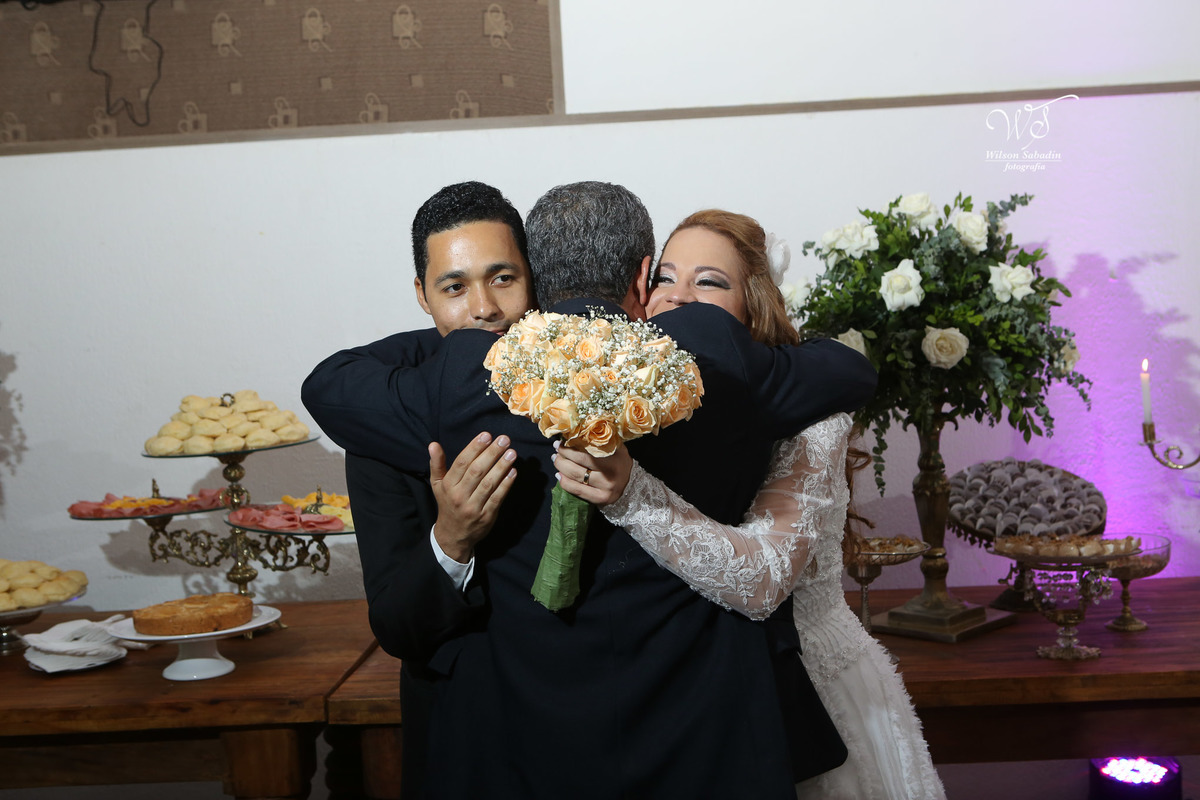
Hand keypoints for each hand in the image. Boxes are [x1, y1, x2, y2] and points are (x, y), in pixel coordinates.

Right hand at [430, 433, 516, 562]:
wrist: (453, 535)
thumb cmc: (447, 503)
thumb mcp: (437, 484)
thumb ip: (437, 464)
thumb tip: (433, 444)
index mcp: (448, 485)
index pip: (462, 462)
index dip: (474, 448)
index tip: (486, 435)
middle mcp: (459, 495)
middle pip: (477, 471)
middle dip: (492, 453)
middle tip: (504, 440)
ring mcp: (473, 507)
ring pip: (488, 484)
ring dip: (501, 467)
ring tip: (511, 453)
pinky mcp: (486, 516)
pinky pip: (497, 498)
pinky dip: (506, 484)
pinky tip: (513, 472)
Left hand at [553, 441, 631, 505]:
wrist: (632, 484)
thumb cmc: (619, 461)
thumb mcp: (616, 447)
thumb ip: (602, 439)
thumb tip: (579, 428)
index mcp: (614, 459)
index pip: (587, 453)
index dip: (570, 447)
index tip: (561, 441)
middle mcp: (610, 475)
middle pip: (579, 464)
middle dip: (563, 456)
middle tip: (556, 450)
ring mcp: (605, 489)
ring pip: (576, 477)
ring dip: (561, 467)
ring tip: (556, 460)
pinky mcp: (600, 500)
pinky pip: (578, 490)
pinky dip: (565, 483)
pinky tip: (559, 475)